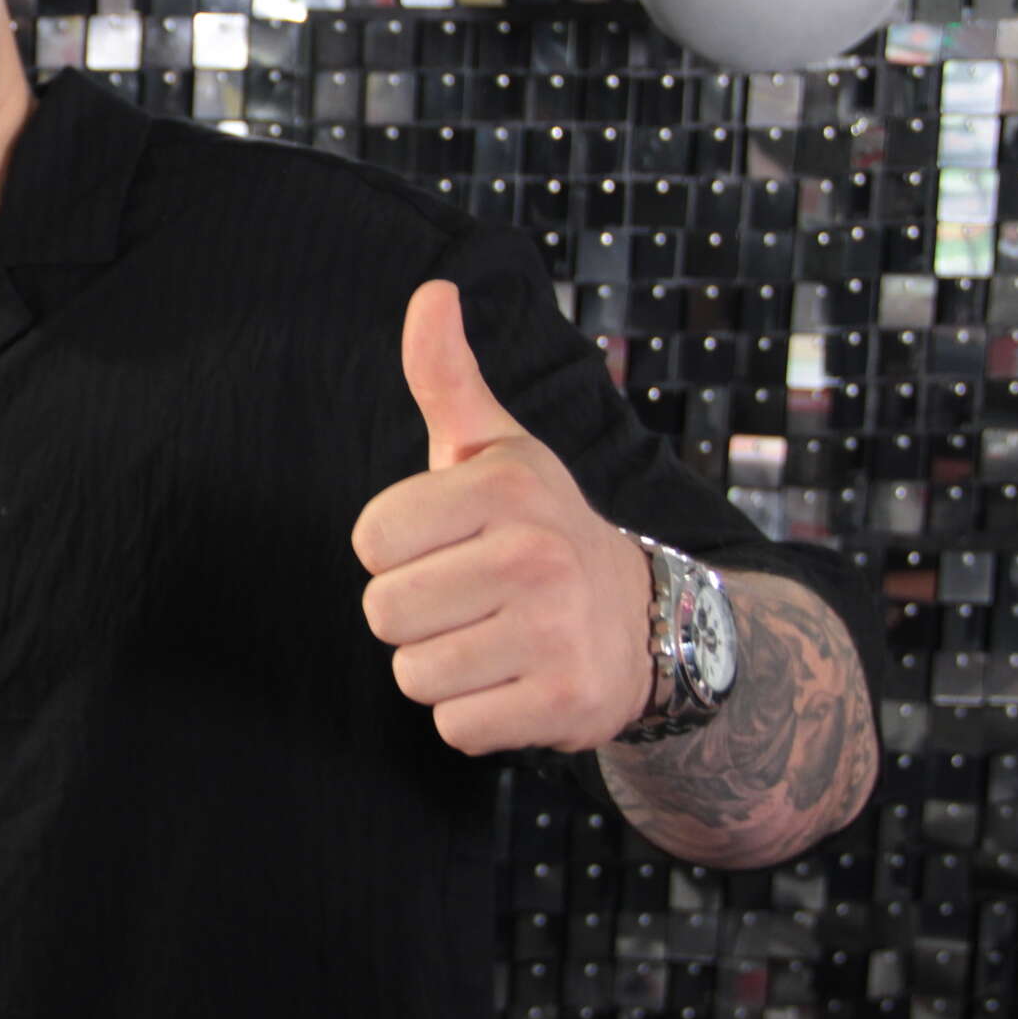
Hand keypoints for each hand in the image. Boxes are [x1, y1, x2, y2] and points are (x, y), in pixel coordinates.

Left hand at [350, 280, 655, 754]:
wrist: (648, 622)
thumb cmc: (539, 526)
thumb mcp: (497, 447)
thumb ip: (445, 375)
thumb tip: (430, 291)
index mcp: (505, 486)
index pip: (369, 540)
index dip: (394, 550)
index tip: (447, 544)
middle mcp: (534, 555)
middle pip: (383, 612)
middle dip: (414, 614)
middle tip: (471, 598)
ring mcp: (554, 633)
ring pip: (413, 674)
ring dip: (440, 668)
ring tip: (492, 638)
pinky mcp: (563, 703)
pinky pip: (453, 727)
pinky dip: (473, 715)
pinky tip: (513, 681)